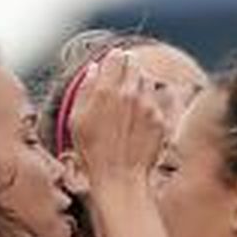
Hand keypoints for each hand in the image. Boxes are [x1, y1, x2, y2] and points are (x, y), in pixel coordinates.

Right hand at [68, 49, 168, 182]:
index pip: (115, 57)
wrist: (119, 179)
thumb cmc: (92, 154)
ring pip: (146, 79)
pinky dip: (148, 103)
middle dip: (127, 67)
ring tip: (129, 101)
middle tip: (121, 79)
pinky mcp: (160, 119)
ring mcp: (147, 106)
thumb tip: (93, 70)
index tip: (111, 65)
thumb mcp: (76, 121)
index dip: (112, 59)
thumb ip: (85, 90)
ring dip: (138, 83)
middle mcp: (129, 94)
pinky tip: (138, 118)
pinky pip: (156, 100)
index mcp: (105, 91)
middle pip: (134, 64)